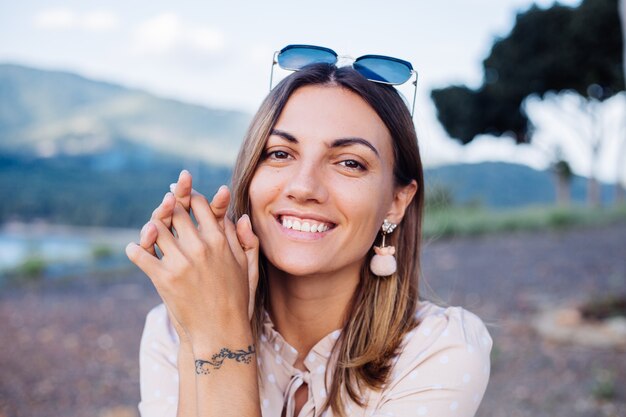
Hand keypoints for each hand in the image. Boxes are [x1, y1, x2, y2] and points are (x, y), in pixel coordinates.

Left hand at [128, 174, 259, 340]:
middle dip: (168, 204)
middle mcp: (200, 247)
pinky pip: (142, 256)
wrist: (221, 332)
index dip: (188, 195)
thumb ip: (244, 240)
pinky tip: (133, 249)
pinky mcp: (165, 279)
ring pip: (157, 230)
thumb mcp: (246, 267)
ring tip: (149, 228)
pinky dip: (135, 250)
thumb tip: (241, 217)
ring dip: (150, 226)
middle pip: (177, 213)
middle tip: (162, 203)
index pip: (200, 205)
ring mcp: (181, 262)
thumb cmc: (236, 299)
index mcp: (219, 241)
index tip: (179, 192)